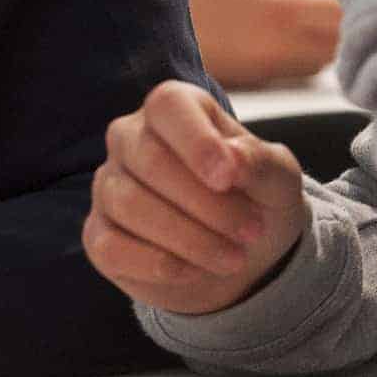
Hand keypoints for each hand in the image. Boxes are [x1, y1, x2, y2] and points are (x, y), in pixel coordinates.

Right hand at [84, 81, 306, 315]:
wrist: (245, 258)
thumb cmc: (256, 201)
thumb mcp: (278, 179)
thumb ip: (260, 162)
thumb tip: (232, 159)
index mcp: (173, 111)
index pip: (167, 106)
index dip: (196, 141)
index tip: (229, 178)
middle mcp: (129, 139)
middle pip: (150, 160)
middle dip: (208, 204)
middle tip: (251, 232)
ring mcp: (108, 185)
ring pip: (130, 204)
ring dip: (192, 239)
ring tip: (234, 257)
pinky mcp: (98, 234)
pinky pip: (111, 247)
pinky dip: (159, 264)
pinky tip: (193, 270)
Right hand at [188, 0, 340, 87]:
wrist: (132, 24)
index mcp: (276, 6)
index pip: (338, 7)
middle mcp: (277, 43)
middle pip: (336, 34)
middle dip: (333, 14)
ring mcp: (266, 66)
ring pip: (322, 54)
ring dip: (321, 34)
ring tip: (299, 13)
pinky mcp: (253, 77)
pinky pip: (299, 66)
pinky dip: (302, 49)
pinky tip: (280, 32)